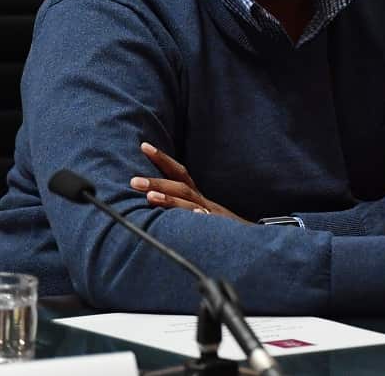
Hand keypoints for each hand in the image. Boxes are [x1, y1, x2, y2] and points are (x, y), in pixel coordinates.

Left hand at [130, 142, 249, 222]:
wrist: (250, 238)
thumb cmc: (220, 228)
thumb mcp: (199, 213)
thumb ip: (181, 207)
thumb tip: (151, 200)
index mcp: (197, 197)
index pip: (179, 174)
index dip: (162, 159)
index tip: (144, 146)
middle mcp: (203, 203)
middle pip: (181, 187)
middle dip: (158, 182)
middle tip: (134, 181)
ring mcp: (212, 216)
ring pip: (190, 205)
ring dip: (170, 200)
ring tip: (150, 198)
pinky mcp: (220, 229)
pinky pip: (210, 224)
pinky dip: (202, 218)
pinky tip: (194, 215)